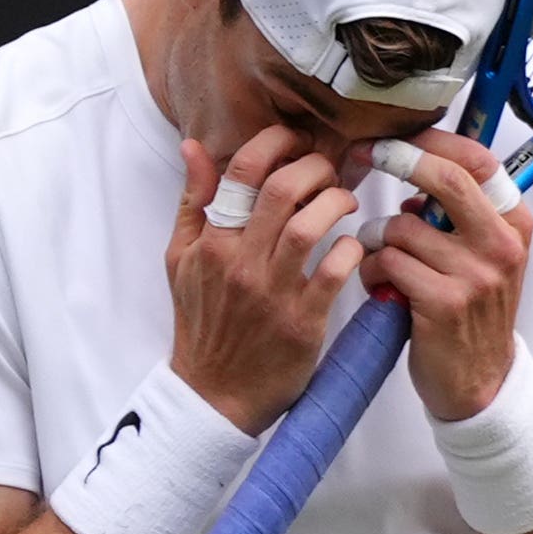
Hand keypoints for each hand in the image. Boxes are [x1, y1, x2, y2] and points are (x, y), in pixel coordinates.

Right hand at [166, 127, 364, 433]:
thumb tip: (193, 146)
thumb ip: (193, 201)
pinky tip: (351, 247)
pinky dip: (350, 250)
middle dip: (316, 166)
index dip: (276, 141)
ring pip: (313, 225)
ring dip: (338, 202)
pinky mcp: (303, 322)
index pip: (243, 170)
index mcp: (212, 242)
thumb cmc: (201, 322)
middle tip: (328, 170)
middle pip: (285, 189)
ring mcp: (273, 293)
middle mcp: (241, 263)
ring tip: (345, 202)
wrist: (213, 394)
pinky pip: (335, 272)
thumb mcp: (181, 259)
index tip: (295, 139)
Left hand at [356, 129, 532, 421]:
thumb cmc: (470, 313)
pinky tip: (382, 287)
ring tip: (382, 262)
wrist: (478, 382)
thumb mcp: (483, 256)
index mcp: (515, 224)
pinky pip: (389, 262)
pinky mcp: (444, 303)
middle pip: (445, 178)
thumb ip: (457, 213)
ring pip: (402, 226)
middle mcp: (502, 245)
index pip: (478, 161)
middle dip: (396, 159)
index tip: (394, 136)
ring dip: (377, 239)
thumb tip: (415, 166)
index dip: (431, 140)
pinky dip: (373, 270)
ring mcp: (476, 275)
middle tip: (363, 154)